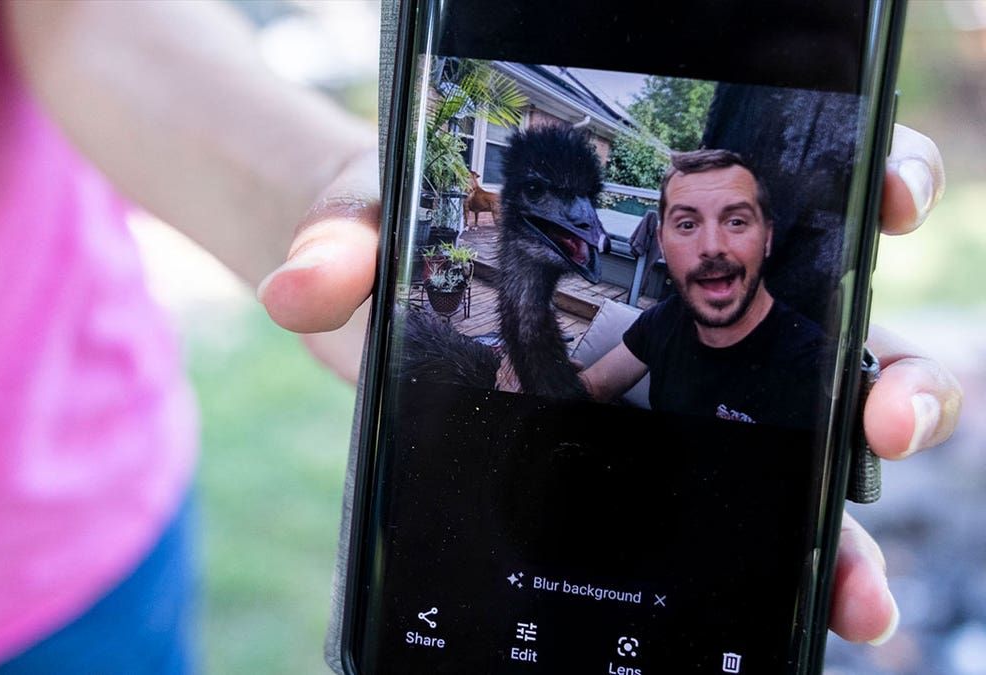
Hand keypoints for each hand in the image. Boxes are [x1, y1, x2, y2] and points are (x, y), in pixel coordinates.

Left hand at [256, 125, 963, 643]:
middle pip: (831, 342)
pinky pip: (727, 522)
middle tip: (885, 416)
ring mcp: (673, 404)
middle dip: (886, 377)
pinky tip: (785, 611)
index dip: (866, 192)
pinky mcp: (638, 476)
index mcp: (655, 229)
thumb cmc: (396, 247)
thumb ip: (344, 245)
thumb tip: (299, 287)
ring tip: (850, 581)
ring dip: (845, 517)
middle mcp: (688, 317)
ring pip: (801, 454)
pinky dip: (775, 566)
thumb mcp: (372, 229)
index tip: (885, 206)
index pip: (792, 199)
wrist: (365, 306)